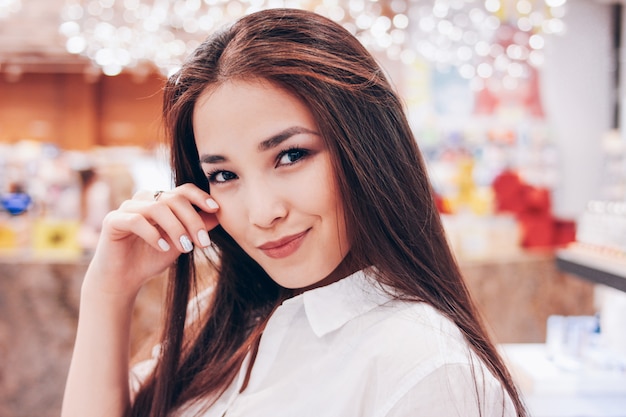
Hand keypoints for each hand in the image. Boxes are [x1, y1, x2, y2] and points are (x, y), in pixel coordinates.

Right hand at [83, 183, 219, 298]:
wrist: (124, 279)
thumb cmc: (152, 258)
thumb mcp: (180, 243)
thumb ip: (196, 228)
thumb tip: (219, 215)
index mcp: (161, 201)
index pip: (183, 190)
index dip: (201, 197)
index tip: (216, 210)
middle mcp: (144, 199)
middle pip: (174, 199)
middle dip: (193, 220)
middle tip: (203, 242)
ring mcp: (127, 208)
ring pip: (157, 208)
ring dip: (176, 228)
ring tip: (186, 248)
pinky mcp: (113, 221)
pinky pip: (136, 220)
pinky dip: (153, 234)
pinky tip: (163, 248)